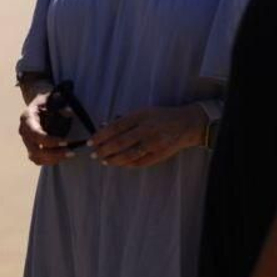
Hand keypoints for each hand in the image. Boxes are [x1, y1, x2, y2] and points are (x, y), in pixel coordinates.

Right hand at [18, 92, 74, 165]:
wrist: (40, 104)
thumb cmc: (47, 100)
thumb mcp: (52, 98)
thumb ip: (60, 103)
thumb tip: (69, 112)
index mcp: (27, 118)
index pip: (36, 134)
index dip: (50, 141)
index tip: (66, 142)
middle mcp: (24, 131)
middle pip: (35, 150)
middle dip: (54, 154)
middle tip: (71, 152)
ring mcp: (26, 141)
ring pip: (36, 157)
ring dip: (53, 159)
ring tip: (69, 155)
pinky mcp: (31, 148)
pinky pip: (38, 160)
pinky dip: (50, 161)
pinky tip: (63, 156)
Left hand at [88, 104, 205, 166]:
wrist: (185, 124)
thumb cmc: (160, 116)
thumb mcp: (142, 112)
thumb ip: (124, 120)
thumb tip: (103, 126)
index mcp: (140, 116)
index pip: (115, 127)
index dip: (101, 136)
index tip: (91, 141)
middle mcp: (146, 130)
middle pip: (119, 142)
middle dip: (103, 150)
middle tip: (93, 154)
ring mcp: (153, 144)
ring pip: (128, 155)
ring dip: (113, 159)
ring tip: (103, 160)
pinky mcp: (159, 155)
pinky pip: (139, 162)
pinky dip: (127, 164)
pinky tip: (118, 164)